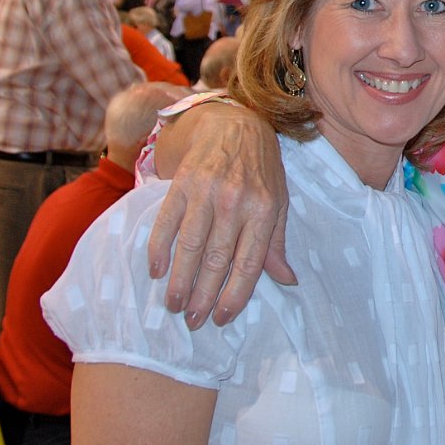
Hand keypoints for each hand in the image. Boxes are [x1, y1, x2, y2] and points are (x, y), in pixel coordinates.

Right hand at [146, 103, 293, 327]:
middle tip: (193, 321)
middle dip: (203, 296)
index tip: (222, 318)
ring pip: (191, 246)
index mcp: (264, 211)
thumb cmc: (262, 169)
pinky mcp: (183, 183)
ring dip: (179, 281)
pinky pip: (167, 223)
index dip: (235, 295)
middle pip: (217, 260)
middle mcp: (236, 203)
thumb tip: (288, 281)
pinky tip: (156, 271)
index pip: (250, 263)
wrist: (235, 123)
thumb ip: (277, 243)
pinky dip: (159, 249)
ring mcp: (208, 192)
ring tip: (173, 305)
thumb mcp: (280, 202)